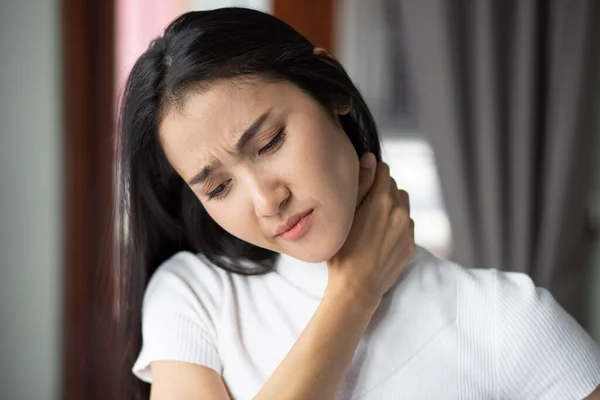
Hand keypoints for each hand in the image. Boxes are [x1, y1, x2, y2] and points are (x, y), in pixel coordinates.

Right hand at [327, 153, 415, 311]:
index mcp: (382, 201)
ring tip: (372, 221)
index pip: (383, 170)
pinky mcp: (410, 245)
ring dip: (390, 205)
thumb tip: (371, 158)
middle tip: (362, 205)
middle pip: (393, 186)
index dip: (370, 174)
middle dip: (380, 190)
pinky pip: (405, 223)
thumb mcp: (344, 214)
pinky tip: (379, 236)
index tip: (360, 184)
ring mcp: (408, 229)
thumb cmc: (342, 252)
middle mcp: (400, 212)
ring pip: (401, 204)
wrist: (356, 289)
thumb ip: (360, 183)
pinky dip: (395, 223)